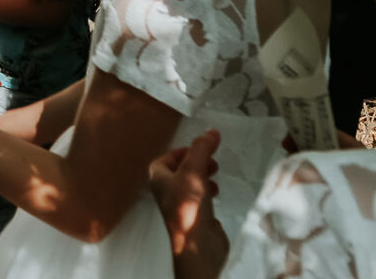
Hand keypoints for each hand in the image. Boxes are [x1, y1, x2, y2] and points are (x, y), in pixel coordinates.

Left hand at [150, 130, 226, 277]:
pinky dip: (208, 192)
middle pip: (180, 171)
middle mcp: (166, 192)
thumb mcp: (193, 171)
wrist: (198, 244)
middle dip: (196, 162)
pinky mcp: (195, 217)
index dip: (179, 152)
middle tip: (211, 161)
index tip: (197, 148)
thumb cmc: (188, 205)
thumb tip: (212, 131)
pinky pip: (200, 198)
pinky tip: (217, 193)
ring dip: (203, 176)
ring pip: (191, 184)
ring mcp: (181, 206)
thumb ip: (202, 149)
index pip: (164, 159)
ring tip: (216, 174)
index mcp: (158, 179)